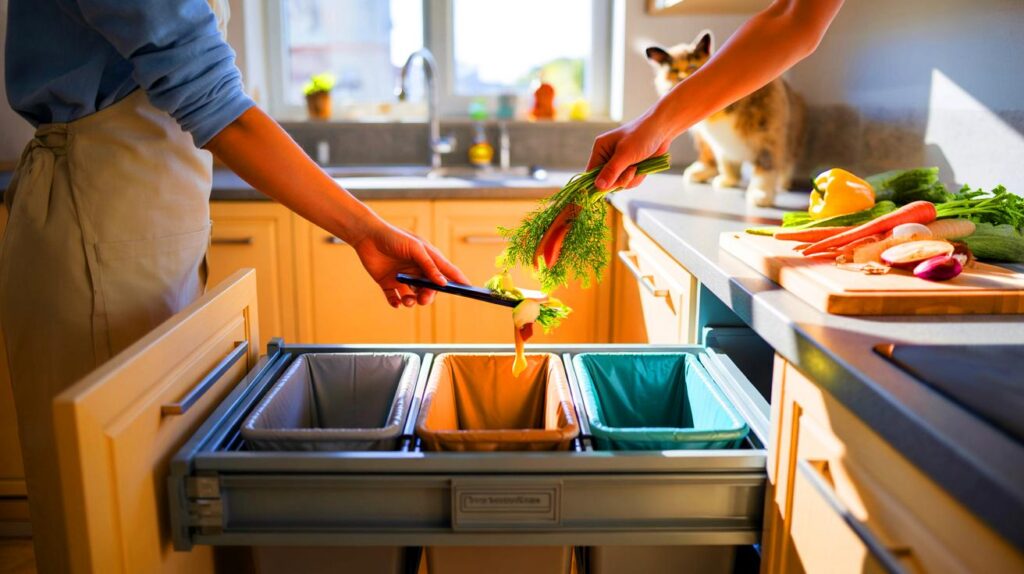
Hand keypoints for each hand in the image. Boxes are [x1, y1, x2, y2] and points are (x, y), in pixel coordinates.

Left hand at [351, 220, 469, 307]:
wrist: (367, 236)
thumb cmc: (394, 237)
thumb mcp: (415, 249)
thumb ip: (429, 265)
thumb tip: (443, 283)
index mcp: (427, 259)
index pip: (445, 272)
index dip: (457, 280)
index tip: (467, 288)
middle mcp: (416, 270)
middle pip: (429, 289)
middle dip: (428, 296)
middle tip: (423, 299)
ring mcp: (402, 277)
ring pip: (413, 296)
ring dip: (412, 301)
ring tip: (406, 300)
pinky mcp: (387, 283)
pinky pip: (395, 298)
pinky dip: (396, 302)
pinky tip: (396, 301)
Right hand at [588, 111, 673, 190]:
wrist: (663, 130)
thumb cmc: (642, 136)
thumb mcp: (625, 154)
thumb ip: (611, 171)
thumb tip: (598, 187)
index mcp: (600, 149)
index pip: (591, 173)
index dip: (598, 183)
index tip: (610, 188)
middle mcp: (607, 157)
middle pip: (606, 182)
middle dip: (620, 180)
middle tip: (631, 171)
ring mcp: (619, 163)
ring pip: (619, 183)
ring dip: (631, 179)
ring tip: (638, 166)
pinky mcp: (629, 167)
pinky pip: (629, 181)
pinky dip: (637, 178)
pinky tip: (643, 168)